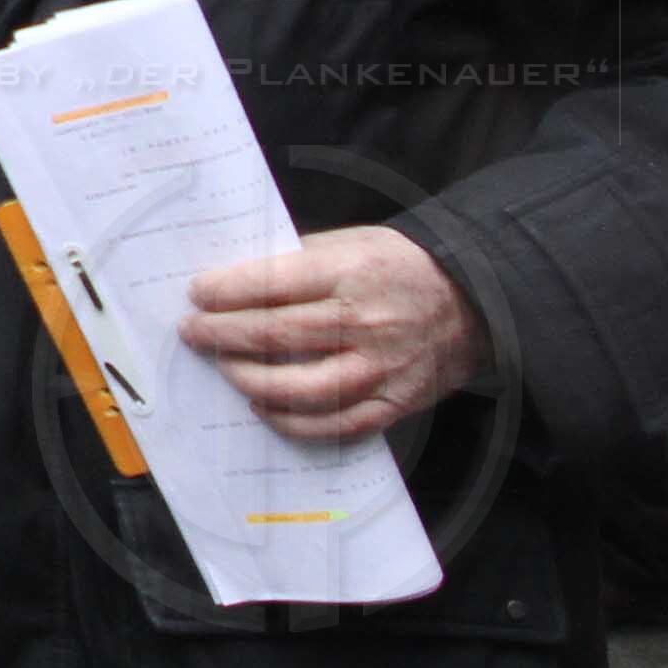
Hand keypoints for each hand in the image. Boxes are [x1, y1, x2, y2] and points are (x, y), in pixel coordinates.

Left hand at [180, 226, 489, 441]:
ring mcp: (381, 369)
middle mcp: (367, 322)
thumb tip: (236, 282)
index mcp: (351, 273)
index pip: (274, 283)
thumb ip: (299, 262)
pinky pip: (335, 424)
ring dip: (250, 380)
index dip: (227, 291)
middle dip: (223, 334)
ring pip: (302, 388)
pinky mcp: (393, 404)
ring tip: (223, 368)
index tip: (197, 294)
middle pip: (278, 335)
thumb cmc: (400, 268)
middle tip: (193, 332)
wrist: (474, 303)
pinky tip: (263, 407)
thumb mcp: (352, 243)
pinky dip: (292, 422)